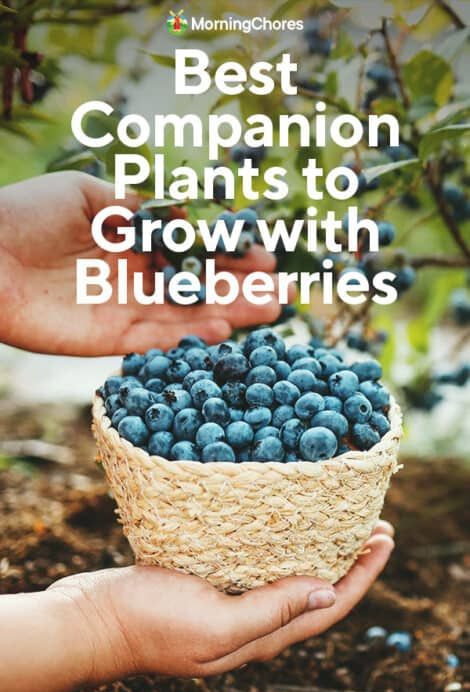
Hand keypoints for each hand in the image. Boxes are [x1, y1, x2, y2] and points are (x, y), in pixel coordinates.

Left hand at [0, 171, 285, 355]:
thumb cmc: (27, 213)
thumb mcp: (86, 194)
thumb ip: (135, 207)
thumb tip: (181, 213)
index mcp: (132, 243)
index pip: (191, 251)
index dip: (228, 254)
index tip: (265, 254)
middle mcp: (135, 279)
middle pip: (197, 288)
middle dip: (241, 289)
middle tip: (283, 292)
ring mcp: (124, 311)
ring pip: (187, 316)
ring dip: (229, 314)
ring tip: (271, 311)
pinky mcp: (109, 339)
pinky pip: (158, 340)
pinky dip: (189, 337)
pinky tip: (224, 331)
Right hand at [48, 522, 393, 681]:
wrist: (95, 620)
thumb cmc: (150, 624)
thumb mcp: (215, 623)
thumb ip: (271, 613)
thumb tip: (328, 592)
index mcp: (260, 638)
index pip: (328, 607)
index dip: (363, 576)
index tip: (385, 539)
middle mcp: (253, 625)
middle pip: (316, 592)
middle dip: (351, 563)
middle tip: (373, 526)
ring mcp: (230, 605)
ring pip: (289, 578)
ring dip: (320, 552)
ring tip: (339, 523)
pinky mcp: (209, 585)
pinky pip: (258, 567)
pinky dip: (281, 547)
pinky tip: (282, 526)